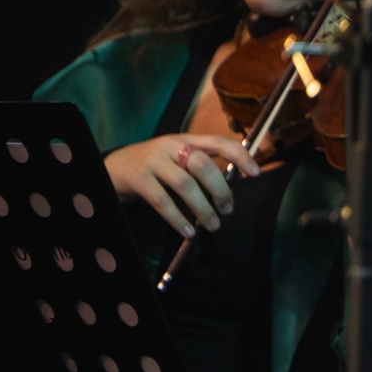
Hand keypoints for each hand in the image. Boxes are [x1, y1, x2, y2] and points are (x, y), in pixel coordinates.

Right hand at [104, 134, 263, 237]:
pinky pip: (162, 201)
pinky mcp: (139, 180)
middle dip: (220, 189)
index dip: (240, 155)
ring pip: (184, 184)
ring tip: (212, 225)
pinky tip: (189, 232)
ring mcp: (154, 162)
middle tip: (228, 209)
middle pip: (202, 164)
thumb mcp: (179, 158)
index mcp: (187, 140)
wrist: (115, 167)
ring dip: (202, 208)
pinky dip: (178, 219)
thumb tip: (230, 191)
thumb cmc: (156, 166)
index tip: (256, 173)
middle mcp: (171, 147)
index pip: (218, 141)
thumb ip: (202, 168)